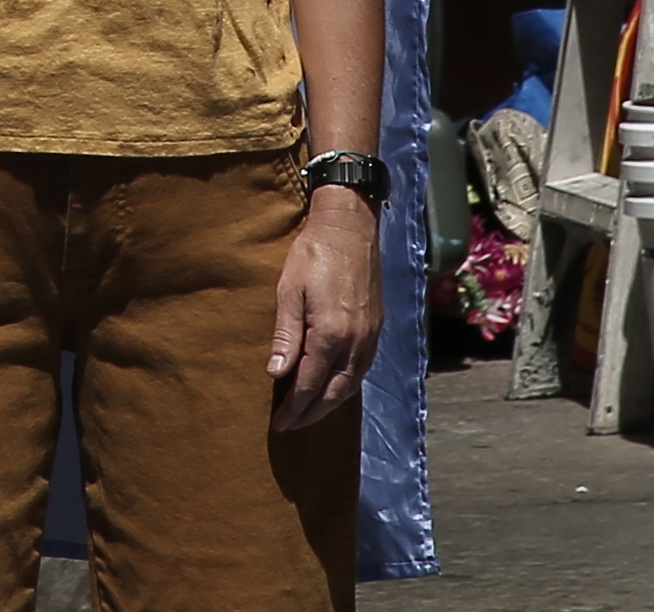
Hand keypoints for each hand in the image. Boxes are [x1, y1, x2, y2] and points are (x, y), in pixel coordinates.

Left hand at [270, 180, 381, 430]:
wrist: (350, 228)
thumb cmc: (313, 255)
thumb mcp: (289, 291)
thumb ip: (286, 335)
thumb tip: (277, 373)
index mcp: (331, 334)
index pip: (310, 384)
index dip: (294, 407)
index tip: (279, 423)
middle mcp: (355, 342)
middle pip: (334, 393)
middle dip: (312, 413)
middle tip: (291, 425)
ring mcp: (369, 337)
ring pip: (351, 384)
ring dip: (330, 403)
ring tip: (309, 411)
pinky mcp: (376, 329)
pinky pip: (361, 369)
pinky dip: (346, 385)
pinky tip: (333, 385)